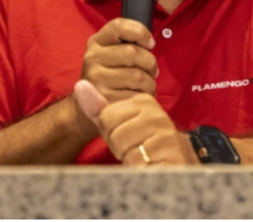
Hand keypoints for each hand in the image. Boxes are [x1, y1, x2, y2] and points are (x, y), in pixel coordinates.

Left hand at [73, 80, 198, 165]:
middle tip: (134, 146)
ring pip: (124, 146)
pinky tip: (150, 164)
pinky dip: (139, 168)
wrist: (172, 163)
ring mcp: (165, 131)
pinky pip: (137, 161)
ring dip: (128, 157)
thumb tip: (81, 84)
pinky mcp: (171, 150)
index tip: (127, 134)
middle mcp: (156, 112)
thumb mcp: (117, 124)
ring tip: (142, 155)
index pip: (106, 116)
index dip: (111, 131)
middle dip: (118, 145)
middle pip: (113, 130)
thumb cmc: (140, 143)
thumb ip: (97, 107)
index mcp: (143, 101)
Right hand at [81, 18, 158, 103]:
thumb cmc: (112, 75)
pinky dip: (144, 97)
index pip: (118, 26)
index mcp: (96, 42)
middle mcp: (92, 58)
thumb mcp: (114, 53)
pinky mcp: (103, 99)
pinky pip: (135, 96)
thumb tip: (150, 43)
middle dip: (150, 63)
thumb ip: (130, 43)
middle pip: (134, 53)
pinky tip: (138, 97)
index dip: (140, 32)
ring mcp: (96, 79)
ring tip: (145, 86)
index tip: (150, 44)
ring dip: (150, 83)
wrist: (91, 104)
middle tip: (151, 72)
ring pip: (138, 76)